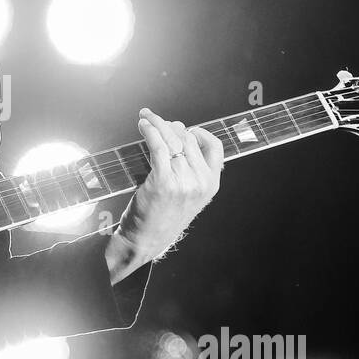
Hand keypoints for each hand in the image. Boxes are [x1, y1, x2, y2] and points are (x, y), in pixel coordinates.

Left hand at [105, 108, 224, 282]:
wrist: (145, 240)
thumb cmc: (161, 216)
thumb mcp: (187, 196)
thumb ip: (189, 169)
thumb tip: (179, 131)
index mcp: (211, 185)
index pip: (215, 147)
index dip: (198, 133)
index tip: (182, 128)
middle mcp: (201, 182)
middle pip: (188, 140)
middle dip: (170, 125)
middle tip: (154, 120)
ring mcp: (184, 182)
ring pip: (172, 141)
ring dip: (156, 124)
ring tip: (145, 118)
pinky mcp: (164, 181)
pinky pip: (159, 147)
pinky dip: (150, 131)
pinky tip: (143, 125)